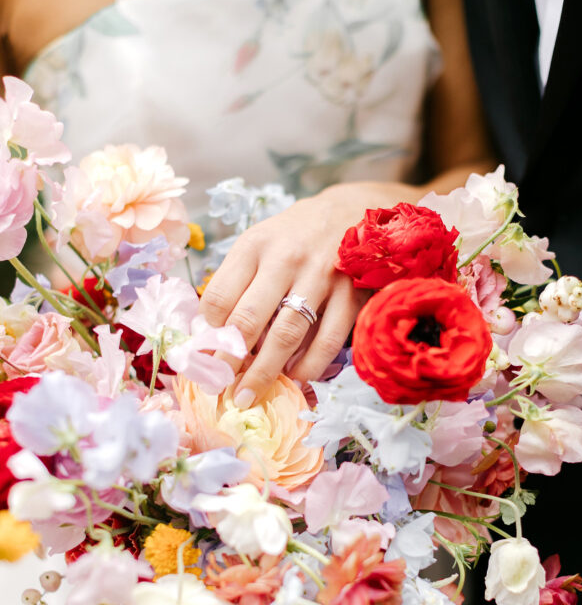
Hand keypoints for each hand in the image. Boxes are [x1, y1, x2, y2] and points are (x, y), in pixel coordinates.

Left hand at [198, 181, 417, 406]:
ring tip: (249, 394)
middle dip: (230, 361)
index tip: (205, 357)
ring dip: (265, 372)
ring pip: (286, 335)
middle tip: (221, 389)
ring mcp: (321, 276)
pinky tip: (296, 377)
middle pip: (248, 320)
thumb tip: (214, 337)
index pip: (220, 296)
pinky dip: (309, 366)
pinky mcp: (351, 293)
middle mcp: (285, 258)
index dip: (209, 333)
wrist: (354, 209)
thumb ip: (238, 282)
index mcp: (255, 245)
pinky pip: (327, 340)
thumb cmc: (297, 235)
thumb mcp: (261, 243)